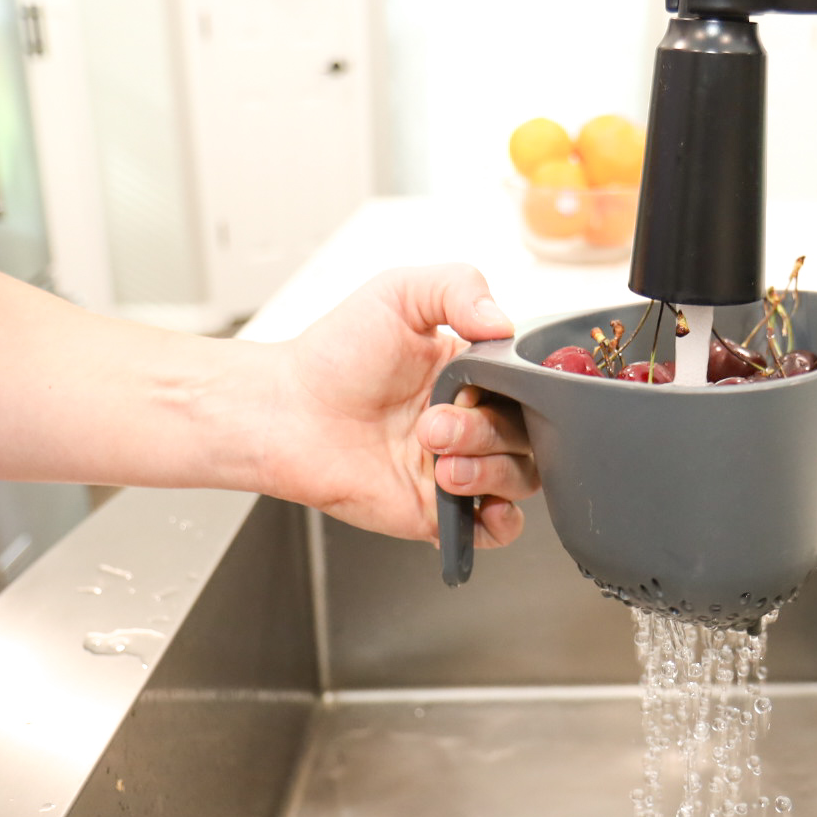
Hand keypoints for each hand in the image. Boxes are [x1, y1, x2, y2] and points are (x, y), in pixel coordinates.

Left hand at [262, 264, 538, 545]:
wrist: (287, 413)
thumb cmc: (333, 357)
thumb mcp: (398, 294)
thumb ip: (460, 287)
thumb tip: (505, 320)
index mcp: (473, 374)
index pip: (529, 387)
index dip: (518, 390)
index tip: (476, 385)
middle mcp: (470, 421)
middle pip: (528, 437)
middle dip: (487, 433)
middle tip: (433, 425)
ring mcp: (457, 467)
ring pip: (519, 479)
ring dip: (489, 471)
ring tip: (437, 460)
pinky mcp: (439, 511)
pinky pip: (498, 529)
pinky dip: (501, 520)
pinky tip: (474, 500)